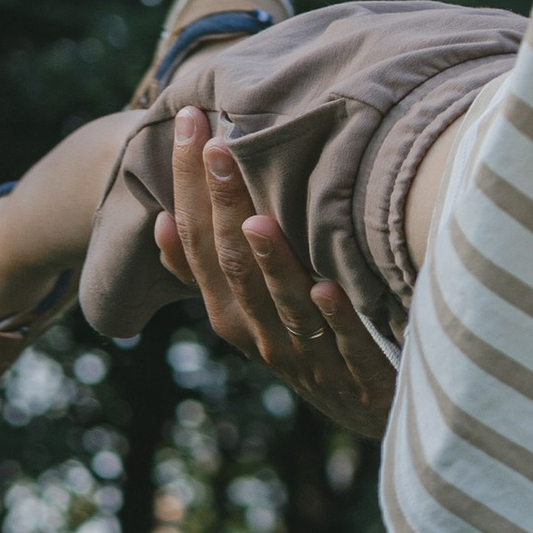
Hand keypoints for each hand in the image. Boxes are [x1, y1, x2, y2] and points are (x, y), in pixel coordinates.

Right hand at [155, 107, 398, 435]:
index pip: (199, 243)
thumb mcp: (255, 309)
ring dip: (271, 262)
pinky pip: (344, 347)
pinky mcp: (358, 378)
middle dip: (222, 203)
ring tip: (257, 218)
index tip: (191, 121)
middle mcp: (261, 336)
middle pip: (233, 265)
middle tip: (218, 140)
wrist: (366, 411)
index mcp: (233, 314)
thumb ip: (220, 268)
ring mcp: (308, 359)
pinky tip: (329, 288)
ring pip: (282, 306)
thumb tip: (165, 219)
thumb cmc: (308, 343)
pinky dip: (336, 319)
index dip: (190, 185)